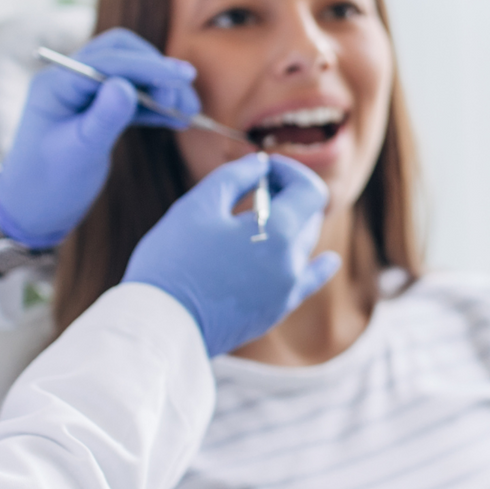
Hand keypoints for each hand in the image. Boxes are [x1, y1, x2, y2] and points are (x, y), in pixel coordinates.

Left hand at [0, 29, 200, 249]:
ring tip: (188, 111)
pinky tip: (176, 119)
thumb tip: (128, 86)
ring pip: (131, 75)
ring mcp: (84, 94)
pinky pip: (131, 98)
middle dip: (155, 70)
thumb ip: (103, 118)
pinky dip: (155, 105)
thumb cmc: (48, 184)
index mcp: (57, 83)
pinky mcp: (98, 111)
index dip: (148, 66)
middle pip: (121, 55)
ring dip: (160, 87)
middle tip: (182, 96)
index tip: (182, 77)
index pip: (108, 61)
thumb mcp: (79, 153)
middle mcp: (70, 80)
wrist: (33, 210)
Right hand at [124, 154, 340, 355]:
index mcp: (281, 233)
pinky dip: (319, 268)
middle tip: (254, 188)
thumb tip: (261, 165)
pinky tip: (329, 261)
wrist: (160, 324)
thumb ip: (236, 176)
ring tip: (255, 218)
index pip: (311, 190)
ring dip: (289, 224)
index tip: (265, 169)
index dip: (291, 171)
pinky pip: (307, 283)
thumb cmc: (173, 259)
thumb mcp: (199, 205)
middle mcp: (293, 264)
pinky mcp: (274, 312)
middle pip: (308, 217)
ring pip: (302, 246)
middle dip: (287, 195)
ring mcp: (286, 291)